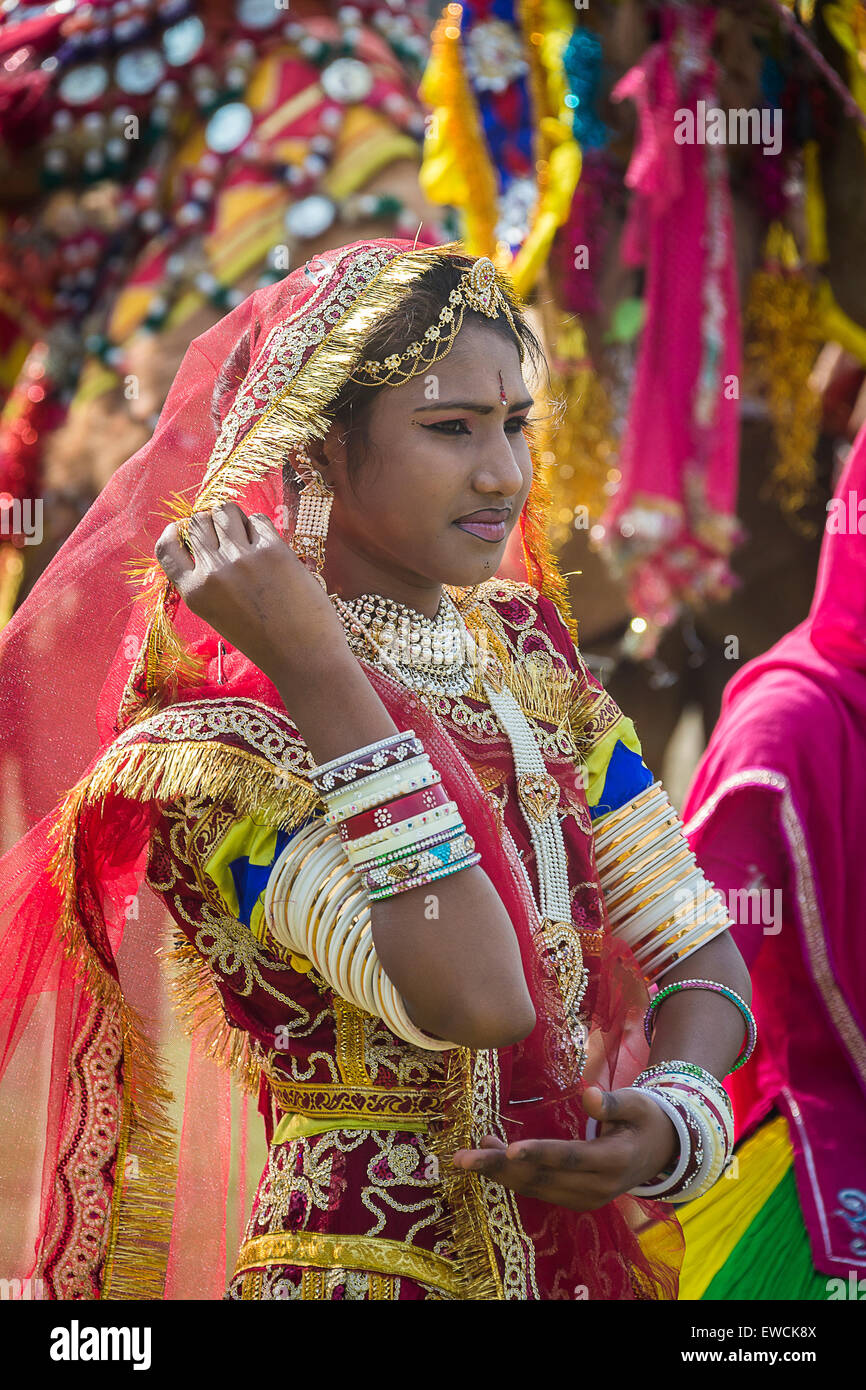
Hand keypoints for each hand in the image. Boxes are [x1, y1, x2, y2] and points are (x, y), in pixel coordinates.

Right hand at [154, 502, 349, 686]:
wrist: (303, 658)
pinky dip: (262, 527)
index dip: (176, 533)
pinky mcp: (273, 551)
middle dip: (212, 523)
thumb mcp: (220, 615)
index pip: (166, 548)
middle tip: (230, 538)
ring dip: (235, 518)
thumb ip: (208, 581)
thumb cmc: (264, 641)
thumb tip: (209, 538)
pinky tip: (270, 547)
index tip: (184, 528)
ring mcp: (242, 559)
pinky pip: (258, 519)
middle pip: (199, 522)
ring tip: (249, 537)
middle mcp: (213, 572)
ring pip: (226, 511)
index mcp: (195, 594)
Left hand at [450, 1086, 678, 1211]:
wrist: (663, 1151)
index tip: (509, 1149)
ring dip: (499, 1172)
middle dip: (499, 1168)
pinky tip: (490, 1157)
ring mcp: (586, 1198)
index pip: (570, 1158)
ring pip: (536, 1187)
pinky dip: (512, 1176)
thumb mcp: (638, 1103)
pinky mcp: (576, 1199)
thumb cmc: (646, 1117)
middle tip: (462, 1159)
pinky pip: (540, 1189)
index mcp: (613, 1161)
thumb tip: (588, 1094)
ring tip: (466, 1155)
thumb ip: (613, 1103)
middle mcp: (597, 1187)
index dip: (539, 1154)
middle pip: (542, 1178)